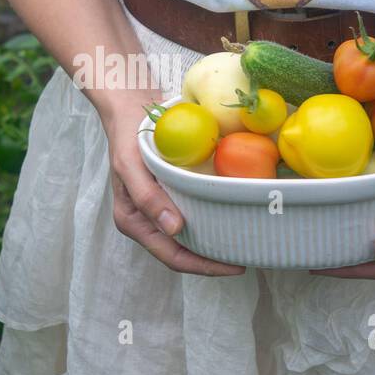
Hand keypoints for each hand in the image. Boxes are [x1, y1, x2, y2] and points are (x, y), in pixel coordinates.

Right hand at [99, 97, 245, 276]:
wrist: (129, 107)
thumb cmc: (127, 137)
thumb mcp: (132, 166)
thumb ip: (148, 199)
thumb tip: (175, 230)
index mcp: (133, 221)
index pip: (171, 256)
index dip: (203, 266)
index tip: (234, 267)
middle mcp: (147, 221)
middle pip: (182, 253)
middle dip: (212, 261)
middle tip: (248, 259)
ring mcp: (159, 209)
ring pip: (189, 239)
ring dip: (214, 244)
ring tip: (243, 245)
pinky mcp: (170, 195)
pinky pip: (194, 216)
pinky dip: (212, 222)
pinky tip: (232, 218)